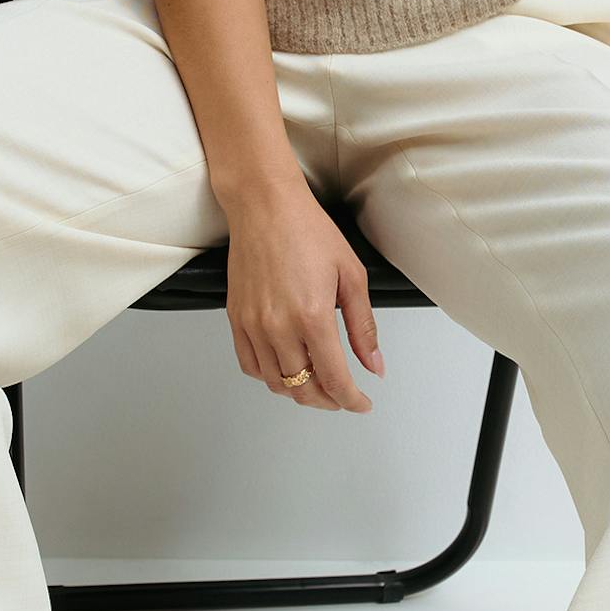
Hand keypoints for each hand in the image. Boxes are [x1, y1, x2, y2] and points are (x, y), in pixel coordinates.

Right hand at [223, 178, 384, 410]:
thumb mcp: (352, 276)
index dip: (351, 400)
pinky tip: (286, 368)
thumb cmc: (308, 231)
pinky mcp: (236, 319)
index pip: (334, 379)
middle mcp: (279, 327)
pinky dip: (270, 377)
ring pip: (276, 382)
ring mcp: (253, 325)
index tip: (361, 403)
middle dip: (327, 401)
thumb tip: (373, 365)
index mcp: (312, 317)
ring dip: (299, 392)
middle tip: (342, 397)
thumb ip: (363, 327)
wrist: (265, 207)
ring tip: (317, 384)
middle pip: (303, 389)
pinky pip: (250, 365)